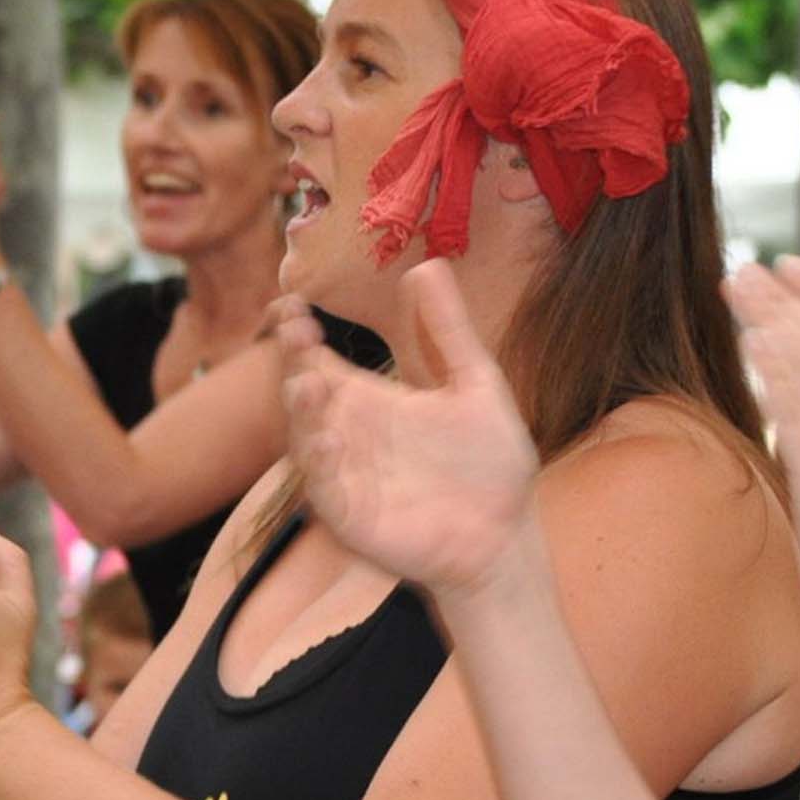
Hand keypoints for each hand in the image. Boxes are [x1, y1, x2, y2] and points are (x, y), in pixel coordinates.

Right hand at [276, 261, 538, 598]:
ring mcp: (344, 476)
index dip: (300, 333)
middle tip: (296, 332)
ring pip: (304, 439)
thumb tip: (427, 264)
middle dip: (293, 363)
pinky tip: (329, 442)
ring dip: (301, 412)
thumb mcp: (475, 384)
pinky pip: (325, 490)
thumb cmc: (491, 463)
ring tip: (308, 383)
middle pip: (303, 391)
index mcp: (370, 400)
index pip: (319, 359)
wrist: (506, 535)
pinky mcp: (351, 517)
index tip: (292, 302)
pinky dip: (321, 467)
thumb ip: (447, 331)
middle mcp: (347, 433)